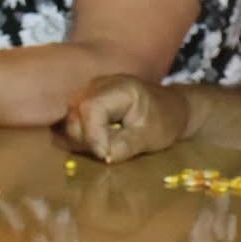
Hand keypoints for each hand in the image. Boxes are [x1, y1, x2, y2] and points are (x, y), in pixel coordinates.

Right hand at [63, 75, 189, 163]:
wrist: (170, 108)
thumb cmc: (164, 121)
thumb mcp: (149, 137)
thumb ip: (124, 147)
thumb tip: (102, 157)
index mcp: (120, 88)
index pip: (90, 108)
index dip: (92, 135)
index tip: (105, 155)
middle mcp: (99, 84)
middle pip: (75, 115)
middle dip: (86, 140)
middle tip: (107, 152)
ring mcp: (89, 91)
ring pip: (70, 120)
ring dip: (83, 140)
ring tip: (106, 146)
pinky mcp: (84, 100)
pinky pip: (73, 121)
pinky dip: (82, 136)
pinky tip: (100, 140)